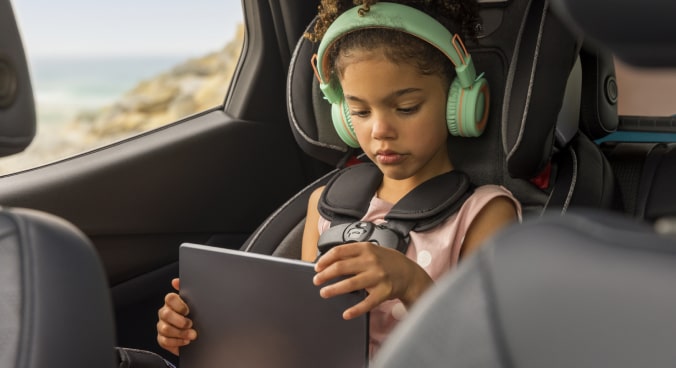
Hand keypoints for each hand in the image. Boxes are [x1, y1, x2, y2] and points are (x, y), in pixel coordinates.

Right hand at [156, 278, 196, 355]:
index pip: (169, 298)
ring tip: (192, 335)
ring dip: (180, 333)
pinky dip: (177, 342)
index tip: (188, 310)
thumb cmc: (194, 316)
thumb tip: (175, 281)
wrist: (196, 335)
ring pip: (165, 329)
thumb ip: (188, 291)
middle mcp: (165, 313)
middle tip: (191, 324)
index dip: (179, 304)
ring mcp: (162, 326)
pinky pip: (165, 341)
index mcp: (172, 302)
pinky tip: (186, 341)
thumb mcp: (194, 303)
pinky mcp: (162, 339)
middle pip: (166, 314)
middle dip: (180, 321)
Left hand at [313, 242, 431, 319]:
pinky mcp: (383, 292)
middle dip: (325, 275)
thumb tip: (330, 260)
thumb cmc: (388, 262)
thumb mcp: (372, 250)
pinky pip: (367, 303)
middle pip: (341, 267)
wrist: (410, 274)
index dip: (325, 259)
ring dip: (334, 289)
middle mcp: (371, 261)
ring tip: (324, 292)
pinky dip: (355, 310)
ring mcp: (377, 277)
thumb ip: (354, 253)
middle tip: (316, 280)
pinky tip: (346, 313)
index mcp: (366, 248)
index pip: (339, 251)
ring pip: (350, 284)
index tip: (317, 266)